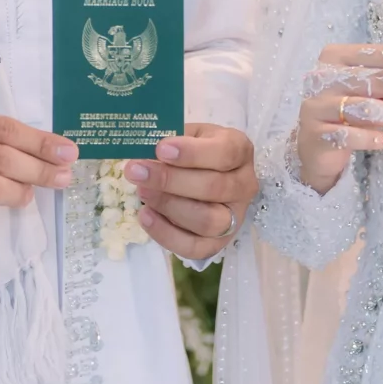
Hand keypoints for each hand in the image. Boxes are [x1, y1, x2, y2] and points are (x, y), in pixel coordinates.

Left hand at [125, 123, 257, 260]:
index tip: (161, 149)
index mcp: (240, 150)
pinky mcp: (219, 242)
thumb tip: (143, 154)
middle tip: (138, 172)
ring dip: (169, 207)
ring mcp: (235, 217)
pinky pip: (195, 248)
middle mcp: (244, 185)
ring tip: (142, 192)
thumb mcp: (186, 135)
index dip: (192, 153)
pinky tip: (146, 216)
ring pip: (207, 220)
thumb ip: (171, 140)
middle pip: (214, 187)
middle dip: (171, 180)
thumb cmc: (194, 150)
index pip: (225, 153)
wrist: (203, 174)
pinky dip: (166, 234)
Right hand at [295, 43, 382, 196]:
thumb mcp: (373, 93)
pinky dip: (374, 138)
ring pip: (367, 107)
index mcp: (339, 55)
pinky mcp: (315, 134)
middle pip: (382, 79)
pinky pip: (350, 135)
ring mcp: (317, 105)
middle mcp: (324, 75)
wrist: (314, 149)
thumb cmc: (350, 114)